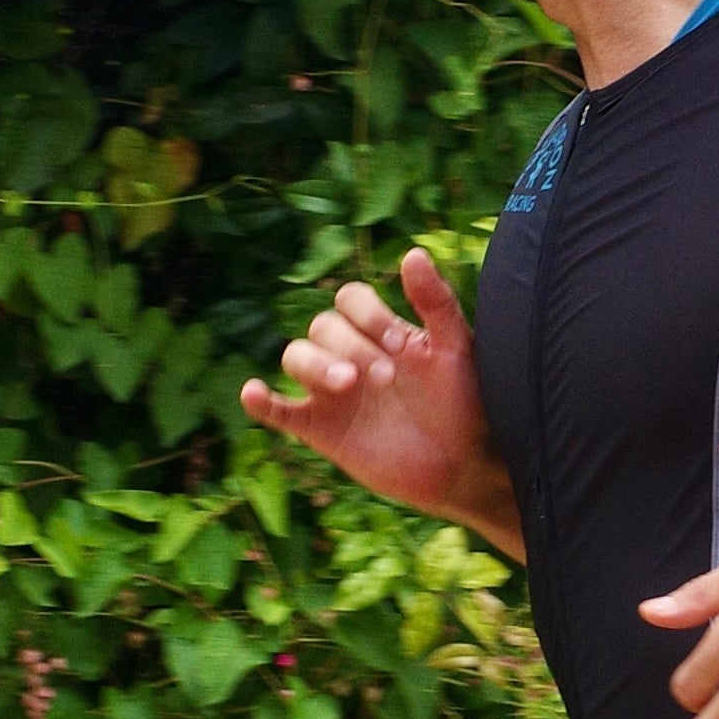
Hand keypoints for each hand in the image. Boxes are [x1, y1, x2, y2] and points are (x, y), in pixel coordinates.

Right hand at [239, 250, 519, 546]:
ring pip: (295, 357)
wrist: (464, 465)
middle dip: (351, 346)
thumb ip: (436, 302)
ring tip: (348, 384)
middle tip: (387, 378)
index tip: (401, 344)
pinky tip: (254, 393)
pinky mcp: (320, 430)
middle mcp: (351, 355)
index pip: (350, 299)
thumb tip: (412, 253)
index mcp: (381, 331)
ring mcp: (332, 392)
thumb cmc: (465, 403)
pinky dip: (260, 400)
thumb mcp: (456, 348)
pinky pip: (279, 410)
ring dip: (315, 364)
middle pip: (322, 326)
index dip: (368, 315)